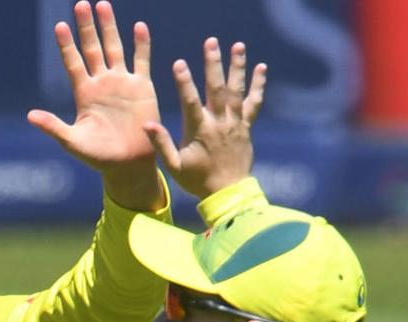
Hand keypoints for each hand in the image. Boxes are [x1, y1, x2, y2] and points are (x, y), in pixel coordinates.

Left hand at [31, 1, 164, 210]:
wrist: (128, 164)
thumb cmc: (98, 157)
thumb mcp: (73, 142)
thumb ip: (53, 127)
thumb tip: (30, 116)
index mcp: (84, 93)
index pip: (73, 62)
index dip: (67, 45)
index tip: (59, 25)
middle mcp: (102, 83)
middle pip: (92, 48)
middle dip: (87, 27)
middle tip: (81, 3)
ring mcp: (122, 83)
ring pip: (114, 48)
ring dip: (109, 27)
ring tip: (103, 4)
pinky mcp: (142, 87)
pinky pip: (141, 61)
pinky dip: (141, 44)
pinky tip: (138, 26)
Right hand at [144, 39, 267, 197]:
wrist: (228, 193)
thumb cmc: (197, 180)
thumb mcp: (174, 166)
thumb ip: (162, 144)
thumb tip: (147, 124)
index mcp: (200, 130)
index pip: (191, 102)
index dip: (185, 82)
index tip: (179, 63)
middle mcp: (219, 123)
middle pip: (217, 89)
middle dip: (213, 64)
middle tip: (210, 42)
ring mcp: (235, 123)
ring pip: (237, 91)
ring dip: (237, 67)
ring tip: (237, 45)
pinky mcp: (245, 126)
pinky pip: (254, 103)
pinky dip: (258, 85)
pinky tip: (261, 67)